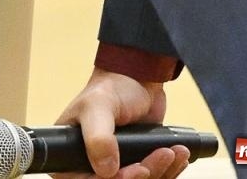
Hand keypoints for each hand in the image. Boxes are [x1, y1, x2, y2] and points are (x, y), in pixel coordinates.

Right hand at [52, 68, 189, 178]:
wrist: (139, 77)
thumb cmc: (111, 87)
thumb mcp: (98, 107)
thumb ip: (98, 137)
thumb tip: (106, 170)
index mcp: (70, 151)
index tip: (132, 170)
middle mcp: (90, 162)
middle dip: (140, 176)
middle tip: (156, 158)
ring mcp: (115, 164)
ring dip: (160, 173)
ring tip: (170, 152)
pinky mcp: (137, 163)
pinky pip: (154, 178)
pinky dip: (169, 171)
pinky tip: (177, 157)